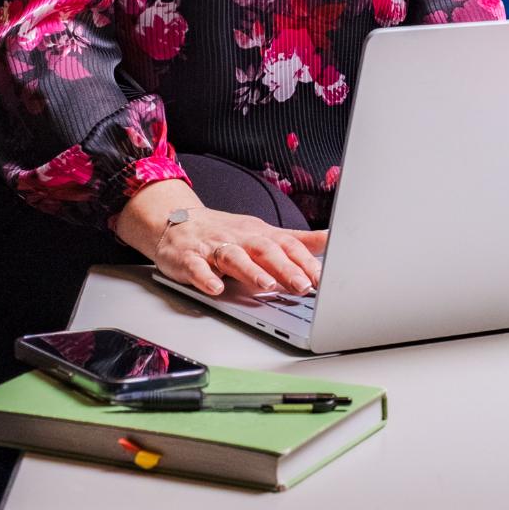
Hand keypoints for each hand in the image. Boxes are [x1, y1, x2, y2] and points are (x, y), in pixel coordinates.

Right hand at [156, 205, 326, 297]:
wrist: (177, 222)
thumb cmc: (226, 233)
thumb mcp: (265, 234)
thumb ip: (298, 241)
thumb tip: (331, 239)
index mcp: (259, 234)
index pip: (287, 245)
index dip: (305, 261)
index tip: (323, 279)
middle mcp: (239, 239)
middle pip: (264, 250)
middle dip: (285, 268)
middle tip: (303, 286)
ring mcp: (213, 247)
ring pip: (233, 257)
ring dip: (250, 270)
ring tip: (266, 284)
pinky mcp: (188, 258)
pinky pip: (196, 267)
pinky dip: (205, 277)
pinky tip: (215, 288)